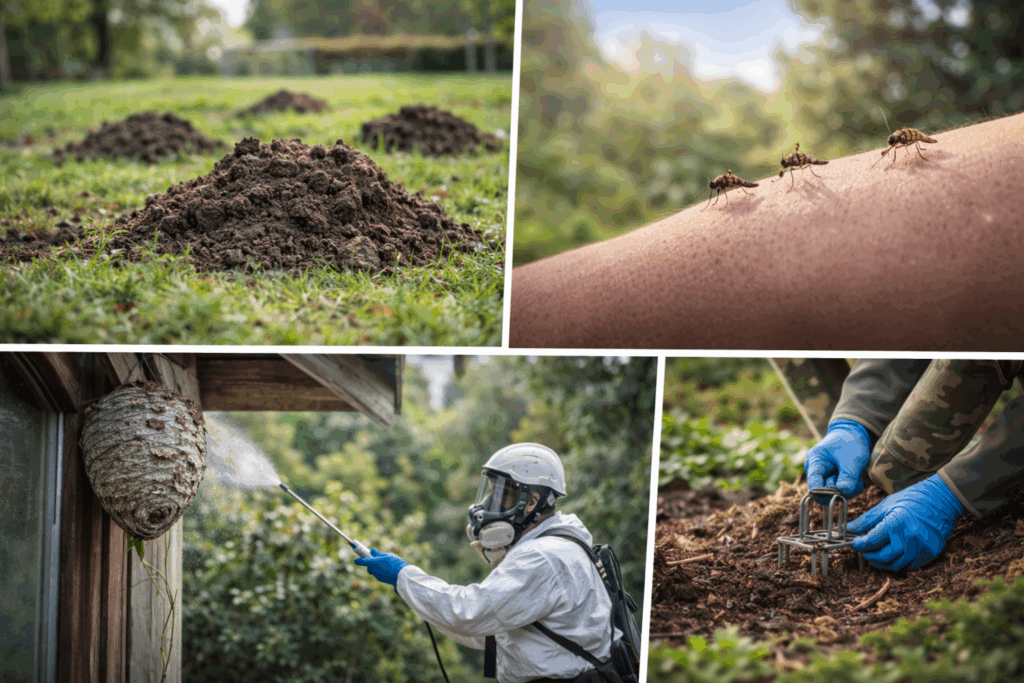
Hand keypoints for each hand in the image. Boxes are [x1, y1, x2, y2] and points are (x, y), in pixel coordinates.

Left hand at [354, 548, 408, 586]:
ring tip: (387, 563)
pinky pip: (379, 573)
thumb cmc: (394, 563)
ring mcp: (377, 575)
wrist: (402, 576)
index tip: (355, 560)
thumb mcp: (387, 555)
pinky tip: (389, 569)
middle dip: (372, 563)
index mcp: (373, 562)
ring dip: (378, 566)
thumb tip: (372, 551)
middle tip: (378, 559)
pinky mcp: (381, 579)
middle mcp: (374, 570)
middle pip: (369, 566)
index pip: (363, 561)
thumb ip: (379, 554)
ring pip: (375, 570)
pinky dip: (382, 570)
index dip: (359, 560)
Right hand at [805, 419, 871, 497]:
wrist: (854, 435)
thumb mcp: (852, 458)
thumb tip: (844, 492)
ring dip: (848, 490)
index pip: (814, 485)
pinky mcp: (831, 480)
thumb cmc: (850, 443)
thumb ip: (848, 476)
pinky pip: (839, 492)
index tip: (841, 493)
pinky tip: (855, 479)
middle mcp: (815, 470)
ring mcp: (823, 476)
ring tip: (857, 478)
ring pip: (833, 494)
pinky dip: (850, 489)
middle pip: (823, 492)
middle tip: (855, 481)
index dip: (825, 493)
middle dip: (841, 490)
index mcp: (815, 462)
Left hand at [848, 473, 964, 571]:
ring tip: (876, 556)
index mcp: (896, 523)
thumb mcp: (886, 505)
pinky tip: (893, 557)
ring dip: (883, 563)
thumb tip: (849, 529)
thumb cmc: (912, 499)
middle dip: (870, 556)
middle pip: (883, 557)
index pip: (871, 541)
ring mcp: (922, 547)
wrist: (942, 500)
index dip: (860, 545)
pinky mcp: (931, 553)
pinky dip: (899, 563)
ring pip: (896, 565)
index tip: (855, 544)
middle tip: (864, 552)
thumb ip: (867, 520)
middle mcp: (909, 538)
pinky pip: (911, 566)